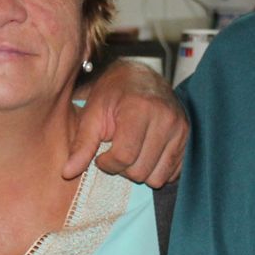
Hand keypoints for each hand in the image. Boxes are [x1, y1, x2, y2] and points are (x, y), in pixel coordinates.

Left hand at [66, 60, 186, 185]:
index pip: (124, 157)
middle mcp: (165, 118)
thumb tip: (67, 173)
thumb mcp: (92, 113)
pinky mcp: (187, 138)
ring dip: (140, 171)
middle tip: (116, 150)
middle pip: (140, 171)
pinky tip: (146, 152)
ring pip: (157, 177)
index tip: (101, 154)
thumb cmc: (112, 94)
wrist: (142, 77)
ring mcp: (181, 128)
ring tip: (132, 151)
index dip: (107, 163)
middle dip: (123, 168)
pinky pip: (172, 173)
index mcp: (140, 108)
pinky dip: (156, 169)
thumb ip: (81, 144)